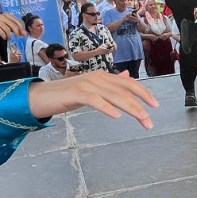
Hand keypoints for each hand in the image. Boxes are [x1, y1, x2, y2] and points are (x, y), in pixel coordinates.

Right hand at [0, 13, 24, 40]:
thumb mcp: (6, 26)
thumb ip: (14, 29)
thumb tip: (23, 33)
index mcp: (7, 15)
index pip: (17, 21)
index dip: (21, 28)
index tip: (23, 34)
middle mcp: (3, 16)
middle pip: (13, 25)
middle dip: (17, 32)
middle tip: (17, 37)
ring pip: (7, 29)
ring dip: (10, 35)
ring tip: (9, 38)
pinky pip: (1, 31)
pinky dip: (4, 36)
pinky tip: (4, 38)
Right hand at [29, 71, 157, 127]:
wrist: (42, 96)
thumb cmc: (67, 94)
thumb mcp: (92, 89)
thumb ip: (110, 84)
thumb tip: (127, 76)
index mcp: (103, 76)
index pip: (128, 83)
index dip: (143, 93)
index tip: (155, 105)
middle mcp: (97, 77)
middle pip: (124, 91)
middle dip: (140, 106)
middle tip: (150, 121)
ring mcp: (87, 84)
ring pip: (114, 95)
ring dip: (130, 108)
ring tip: (141, 119)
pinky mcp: (76, 93)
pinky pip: (94, 100)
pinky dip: (106, 107)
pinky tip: (116, 116)